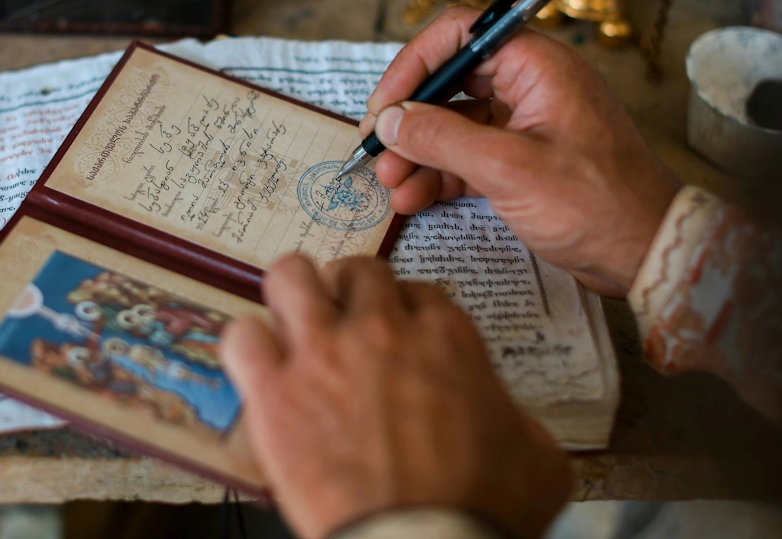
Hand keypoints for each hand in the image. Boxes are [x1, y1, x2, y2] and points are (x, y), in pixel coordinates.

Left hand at [222, 254, 571, 538]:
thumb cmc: (482, 511)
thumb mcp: (538, 457)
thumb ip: (517, 416)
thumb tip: (506, 417)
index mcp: (445, 338)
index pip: (416, 288)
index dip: (404, 308)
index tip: (398, 331)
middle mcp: (380, 331)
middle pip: (355, 270)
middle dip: (350, 291)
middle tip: (345, 321)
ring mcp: (322, 356)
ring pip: (290, 277)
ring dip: (293, 295)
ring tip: (295, 321)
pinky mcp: (275, 394)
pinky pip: (242, 337)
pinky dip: (249, 347)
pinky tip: (261, 369)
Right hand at [359, 9, 679, 296]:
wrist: (648, 254)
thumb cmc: (597, 203)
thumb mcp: (508, 169)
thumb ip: (442, 139)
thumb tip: (391, 121)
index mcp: (537, 65)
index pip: (460, 33)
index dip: (414, 63)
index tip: (385, 104)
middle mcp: (531, 85)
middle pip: (451, 81)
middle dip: (410, 117)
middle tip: (377, 149)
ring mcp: (527, 125)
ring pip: (455, 124)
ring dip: (418, 151)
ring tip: (390, 185)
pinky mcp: (524, 162)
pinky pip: (469, 156)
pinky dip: (439, 174)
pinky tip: (413, 198)